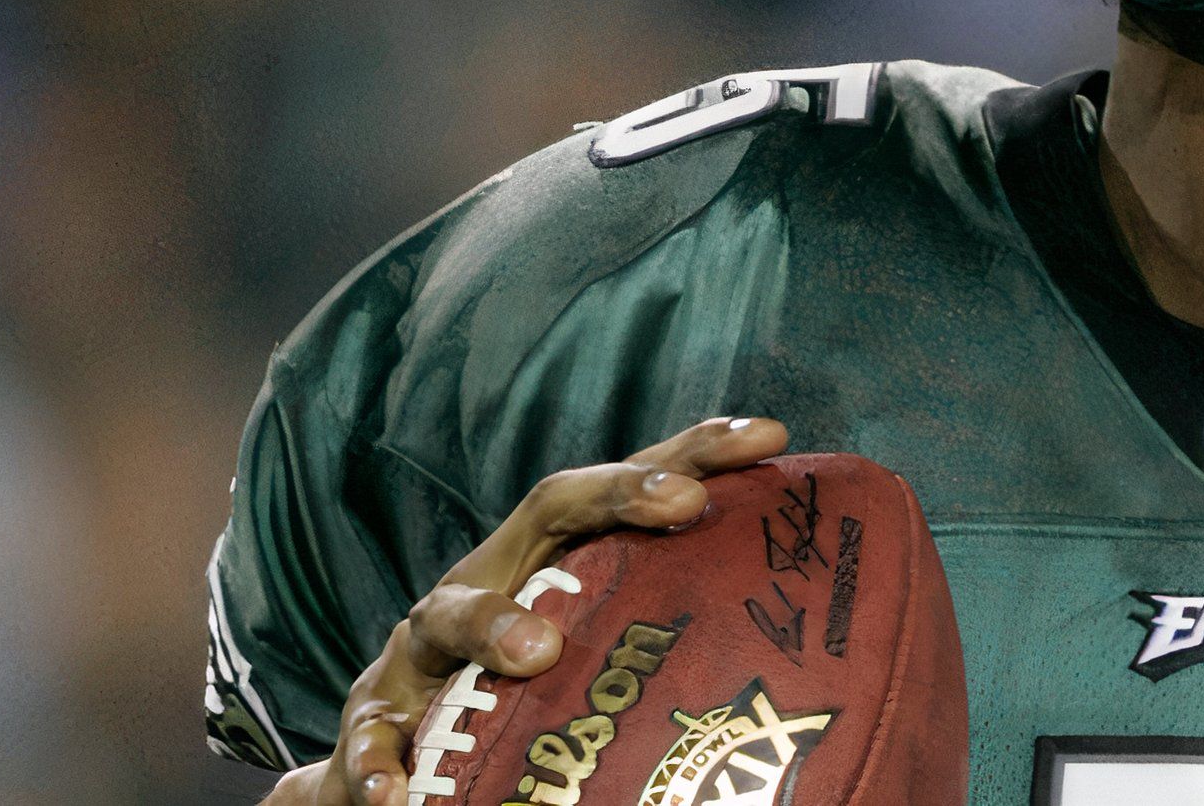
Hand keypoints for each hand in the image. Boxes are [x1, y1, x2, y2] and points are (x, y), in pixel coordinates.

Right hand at [254, 415, 791, 805]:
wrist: (396, 762)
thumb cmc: (528, 705)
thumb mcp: (602, 662)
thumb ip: (682, 656)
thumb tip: (832, 684)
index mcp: (554, 562)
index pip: (627, 488)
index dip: (694, 449)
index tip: (773, 435)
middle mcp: (492, 580)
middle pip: (548, 508)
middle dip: (615, 493)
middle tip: (681, 502)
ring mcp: (426, 648)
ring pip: (448, 611)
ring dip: (493, 623)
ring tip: (535, 650)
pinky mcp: (376, 716)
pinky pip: (371, 730)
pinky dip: (375, 757)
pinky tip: (393, 792)